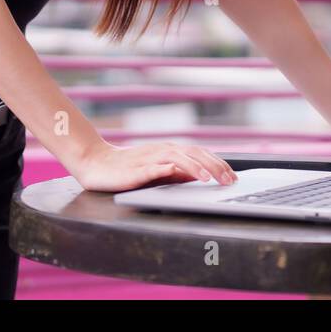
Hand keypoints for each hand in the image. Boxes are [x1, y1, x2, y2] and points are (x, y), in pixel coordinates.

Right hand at [73, 140, 239, 192]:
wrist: (97, 164)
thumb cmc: (128, 168)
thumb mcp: (159, 171)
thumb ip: (177, 172)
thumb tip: (200, 176)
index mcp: (171, 150)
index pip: (201, 154)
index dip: (219, 164)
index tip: (233, 176)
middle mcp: (163, 150)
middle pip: (194, 154)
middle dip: (215, 166)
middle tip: (230, 180)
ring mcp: (150, 157)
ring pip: (178, 157)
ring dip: (196, 167)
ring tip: (210, 178)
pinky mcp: (137, 168)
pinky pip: (155, 166)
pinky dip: (169, 168)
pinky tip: (179, 173)